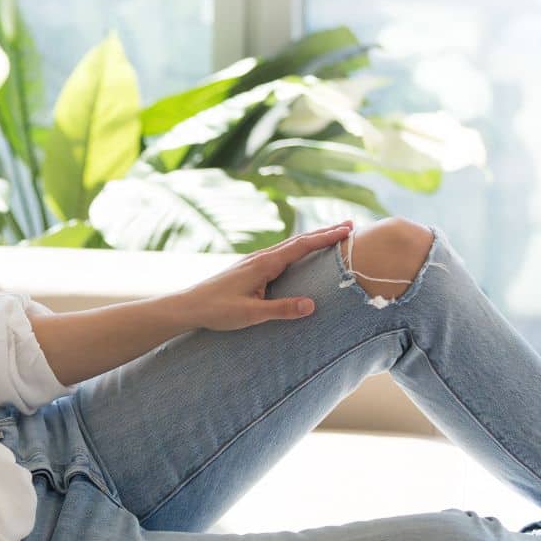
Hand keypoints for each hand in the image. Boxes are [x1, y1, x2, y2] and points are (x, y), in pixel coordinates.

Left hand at [178, 221, 354, 331]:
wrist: (189, 306)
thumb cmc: (217, 310)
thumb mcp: (251, 314)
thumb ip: (281, 309)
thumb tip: (312, 305)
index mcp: (264, 263)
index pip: (301, 246)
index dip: (326, 238)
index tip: (348, 230)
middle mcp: (261, 257)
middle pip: (299, 241)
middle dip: (325, 233)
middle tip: (351, 226)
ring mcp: (255, 261)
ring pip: (290, 246)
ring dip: (313, 240)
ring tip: (334, 236)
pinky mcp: (251, 268)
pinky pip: (282, 254)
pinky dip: (299, 249)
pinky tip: (302, 254)